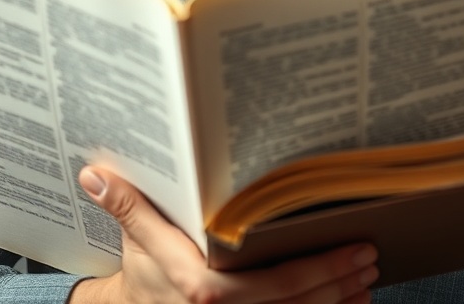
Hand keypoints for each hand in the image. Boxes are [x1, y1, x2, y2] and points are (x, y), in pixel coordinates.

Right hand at [69, 166, 377, 303]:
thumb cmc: (143, 272)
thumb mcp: (135, 237)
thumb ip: (124, 204)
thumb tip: (93, 173)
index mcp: (205, 290)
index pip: (274, 285)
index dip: (319, 271)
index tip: (352, 249)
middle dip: (338, 282)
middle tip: (370, 256)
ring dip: (339, 303)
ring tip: (368, 280)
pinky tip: (348, 303)